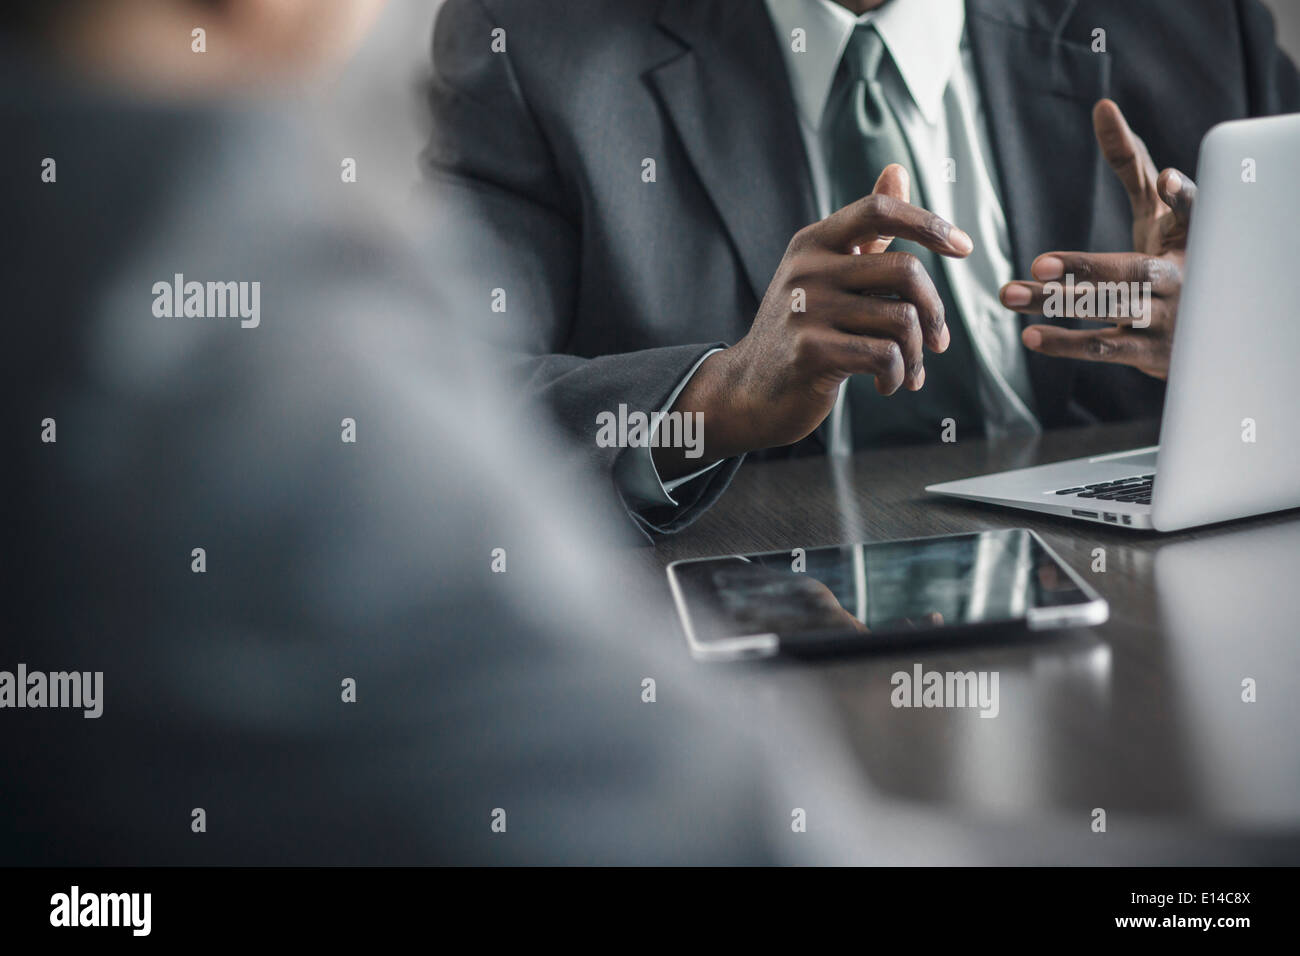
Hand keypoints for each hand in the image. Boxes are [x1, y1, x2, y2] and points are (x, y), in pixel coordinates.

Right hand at [655, 165, 971, 478]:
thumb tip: (897, 171)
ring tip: (910, 371)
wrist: (751, 390)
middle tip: (938, 342)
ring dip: (917, 355)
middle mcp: (807, 269)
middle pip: (906, 271)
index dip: (928, 223)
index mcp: (813, 242)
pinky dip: (897, 375)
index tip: (963, 247)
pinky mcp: (810, 351)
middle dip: (935, 312)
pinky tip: (887, 385)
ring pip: (902, 320)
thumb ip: (866, 230)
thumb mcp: (826, 273)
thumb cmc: (801, 330)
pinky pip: (884, 355)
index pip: (879, 211)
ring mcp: (806, 309)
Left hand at [1000, 99, 1196, 378]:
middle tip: (1036, 264)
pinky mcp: (1151, 353)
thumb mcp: (1156, 207)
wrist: (1200, 328)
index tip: (1165, 179)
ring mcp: (1168, 318)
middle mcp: (1183, 277)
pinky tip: (1030, 334)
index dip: (1182, 196)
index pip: (1192, 212)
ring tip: (1009, 294)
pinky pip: (1105, 349)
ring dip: (1057, 304)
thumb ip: (1130, 161)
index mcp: (1190, 237)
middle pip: (1130, 272)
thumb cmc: (1171, 252)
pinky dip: (1066, 343)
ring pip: (1109, 310)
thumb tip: (1103, 106)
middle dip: (1083, 269)